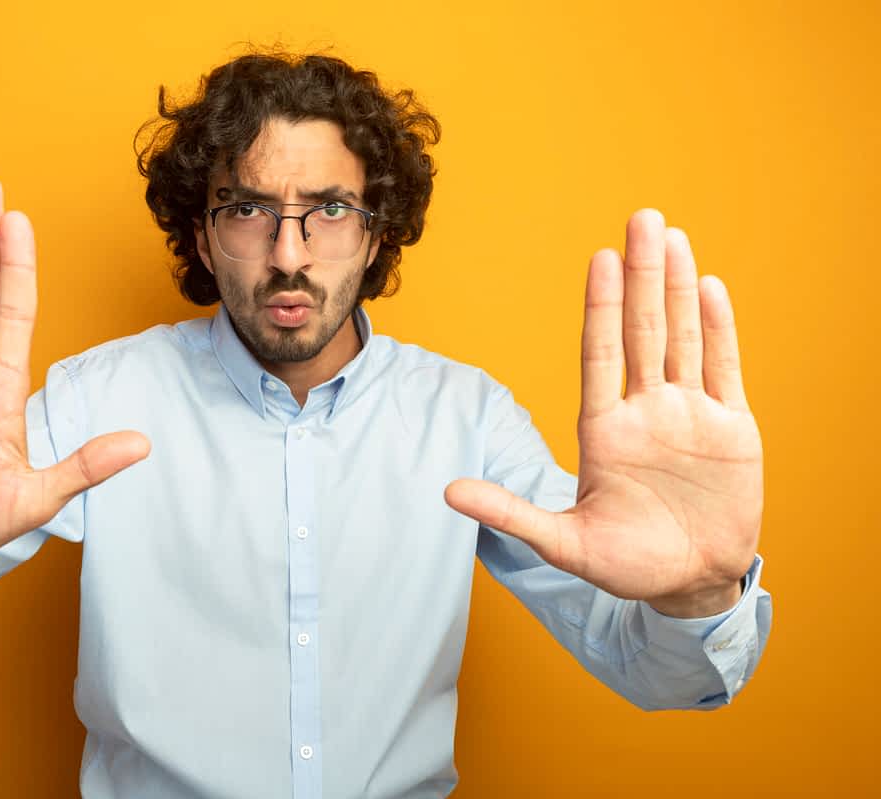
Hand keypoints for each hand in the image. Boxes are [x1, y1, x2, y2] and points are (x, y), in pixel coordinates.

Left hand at [445, 209, 761, 616]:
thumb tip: (446, 492)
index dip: (601, 306)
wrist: (691, 585)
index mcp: (603, 429)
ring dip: (679, 288)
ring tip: (673, 237)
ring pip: (682, 337)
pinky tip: (712, 288)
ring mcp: (688, 414)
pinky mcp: (731, 428)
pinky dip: (720, 330)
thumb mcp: (564, 542)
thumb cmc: (627, 565)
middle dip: (643, 275)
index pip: (601, 353)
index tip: (600, 259)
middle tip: (642, 218)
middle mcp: (645, 410)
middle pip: (643, 330)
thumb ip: (510, 512)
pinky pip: (724, 368)